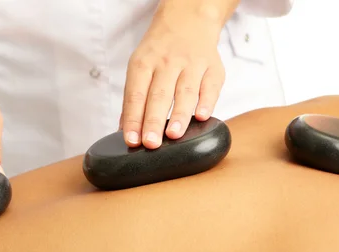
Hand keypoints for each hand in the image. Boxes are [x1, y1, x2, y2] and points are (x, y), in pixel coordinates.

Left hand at [120, 2, 226, 148]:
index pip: (136, 94)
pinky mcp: (213, 67)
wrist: (188, 19)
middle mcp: (167, 62)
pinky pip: (211, 86)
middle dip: (153, 121)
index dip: (133, 118)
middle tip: (150, 143)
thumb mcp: (140, 66)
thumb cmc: (160, 51)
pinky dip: (207, 102)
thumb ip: (133, 99)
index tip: (132, 140)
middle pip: (159, 95)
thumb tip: (125, 130)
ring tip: (173, 135)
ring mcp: (192, 64)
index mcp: (144, 63)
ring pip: (185, 92)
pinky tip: (202, 117)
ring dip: (179, 115)